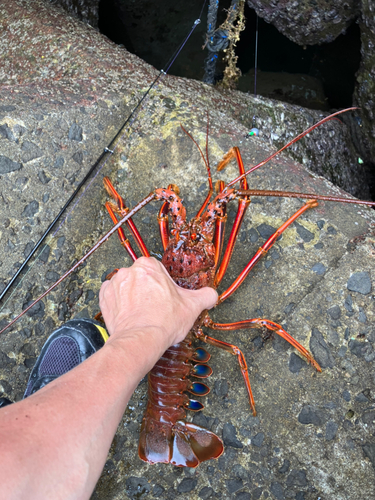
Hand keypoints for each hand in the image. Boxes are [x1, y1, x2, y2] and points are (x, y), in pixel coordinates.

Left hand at [99, 257, 217, 351]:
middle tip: (156, 307)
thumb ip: (205, 296)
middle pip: (142, 277)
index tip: (166, 297)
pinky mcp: (104, 298)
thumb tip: (211, 295)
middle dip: (148, 290)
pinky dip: (118, 303)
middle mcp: (130, 271)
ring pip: (127, 286)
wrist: (140, 341)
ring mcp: (114, 284)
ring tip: (142, 313)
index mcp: (149, 266)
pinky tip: (129, 314)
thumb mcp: (192, 307)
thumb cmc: (163, 322)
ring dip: (133, 296)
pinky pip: (112, 296)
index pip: (158, 270)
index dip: (164, 285)